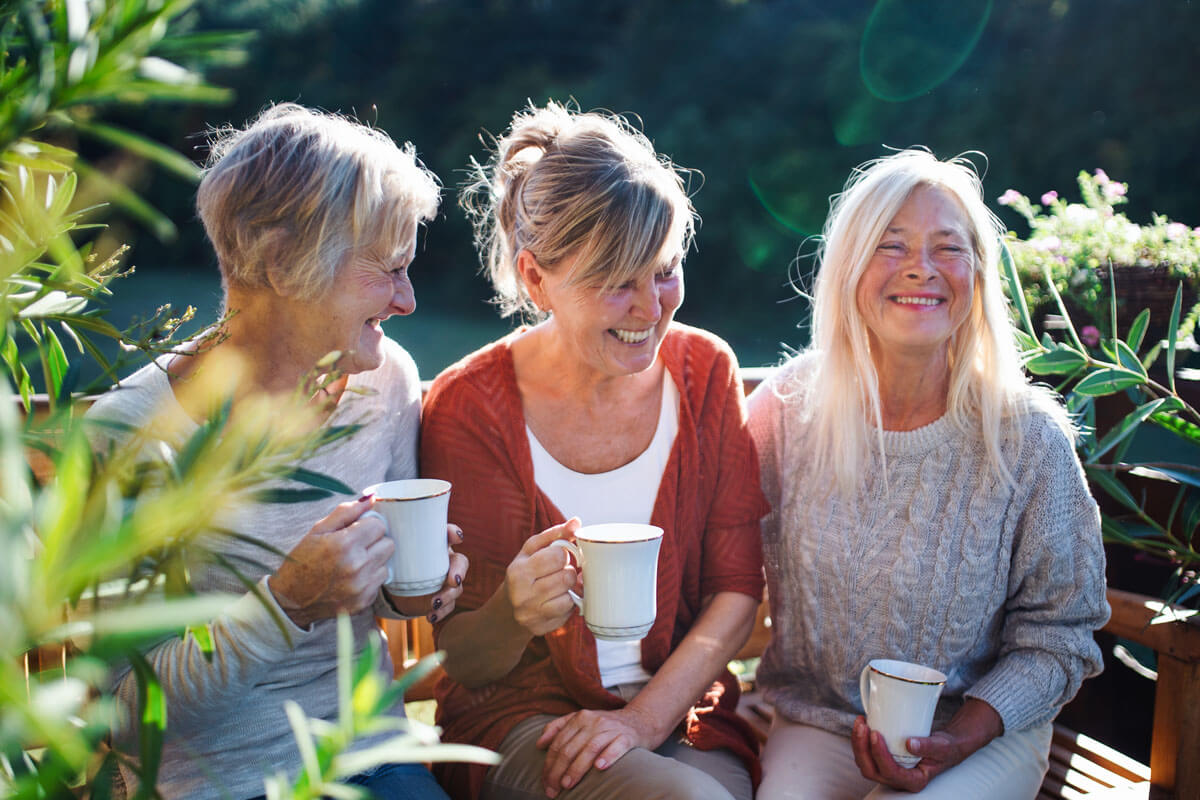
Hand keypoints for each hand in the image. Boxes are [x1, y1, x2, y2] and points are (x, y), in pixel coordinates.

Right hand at [269, 496, 393, 627]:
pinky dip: (370, 577)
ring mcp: (361, 587)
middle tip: (355, 546)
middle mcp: (356, 566)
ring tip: (353, 563)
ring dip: (374, 560)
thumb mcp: (318, 530)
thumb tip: (372, 497)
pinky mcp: (364, 601)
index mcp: (344, 544)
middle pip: (388, 543)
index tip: (356, 530)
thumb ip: (346, 511)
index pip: (379, 525)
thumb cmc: (302, 561)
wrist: (290, 600)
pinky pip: (380, 581)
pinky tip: (352, 577)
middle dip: (374, 541)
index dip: (367, 525)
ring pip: (387, 562)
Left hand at [387, 524, 468, 619]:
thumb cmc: (394, 559)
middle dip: (459, 570)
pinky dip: (442, 611)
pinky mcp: (441, 598)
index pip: (449, 534)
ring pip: (456, 587)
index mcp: (434, 544)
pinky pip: (448, 606)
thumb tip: (367, 506)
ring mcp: (444, 580)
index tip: (457, 537)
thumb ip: (382, 532)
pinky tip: (430, 615)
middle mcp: (443, 560)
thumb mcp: (388, 547)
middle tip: (451, 580)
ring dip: (448, 595)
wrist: (393, 586)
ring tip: (433, 603)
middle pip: (460, 562)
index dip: (455, 533)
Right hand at [504, 518, 580, 636]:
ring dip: (569, 589)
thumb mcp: (533, 550)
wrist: (507, 609)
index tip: (560, 557)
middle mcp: (521, 595)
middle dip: (568, 572)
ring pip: (569, 597)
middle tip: (561, 572)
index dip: (564, 554)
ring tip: (560, 586)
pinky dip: (568, 605)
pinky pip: (567, 614)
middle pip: (566, 577)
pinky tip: (558, 600)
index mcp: (518, 571)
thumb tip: (576, 522)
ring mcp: (530, 614)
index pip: (558, 556)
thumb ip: (555, 534)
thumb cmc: (525, 572)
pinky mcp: (540, 629)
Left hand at [535, 706, 658, 797]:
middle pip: (570, 747)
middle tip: (552, 789)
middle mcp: (594, 721)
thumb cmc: (607, 726)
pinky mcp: (628, 737)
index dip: (549, 764)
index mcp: (580, 717)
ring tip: (567, 784)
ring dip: (576, 768)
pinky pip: (616, 746)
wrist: (641, 720)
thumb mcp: (582, 720)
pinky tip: (599, 768)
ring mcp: (611, 729)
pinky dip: (607, 757)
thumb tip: (539, 744)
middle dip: (557, 771)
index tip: (545, 782)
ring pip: (589, 749)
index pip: (559, 743)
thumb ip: (559, 727)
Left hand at [851, 699, 1002, 791]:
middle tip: (863, 726)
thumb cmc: (945, 749)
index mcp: (914, 780)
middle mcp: (898, 779)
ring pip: (864, 763)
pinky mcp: (883, 761)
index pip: (891, 772)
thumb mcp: (942, 747)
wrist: (944, 746)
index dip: (879, 755)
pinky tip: (863, 724)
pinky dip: (860, 740)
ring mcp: (889, 771)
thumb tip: (910, 744)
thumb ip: (928, 746)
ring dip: (858, 743)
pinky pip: (865, 755)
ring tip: (860, 722)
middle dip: (862, 748)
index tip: (876, 734)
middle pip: (871, 770)